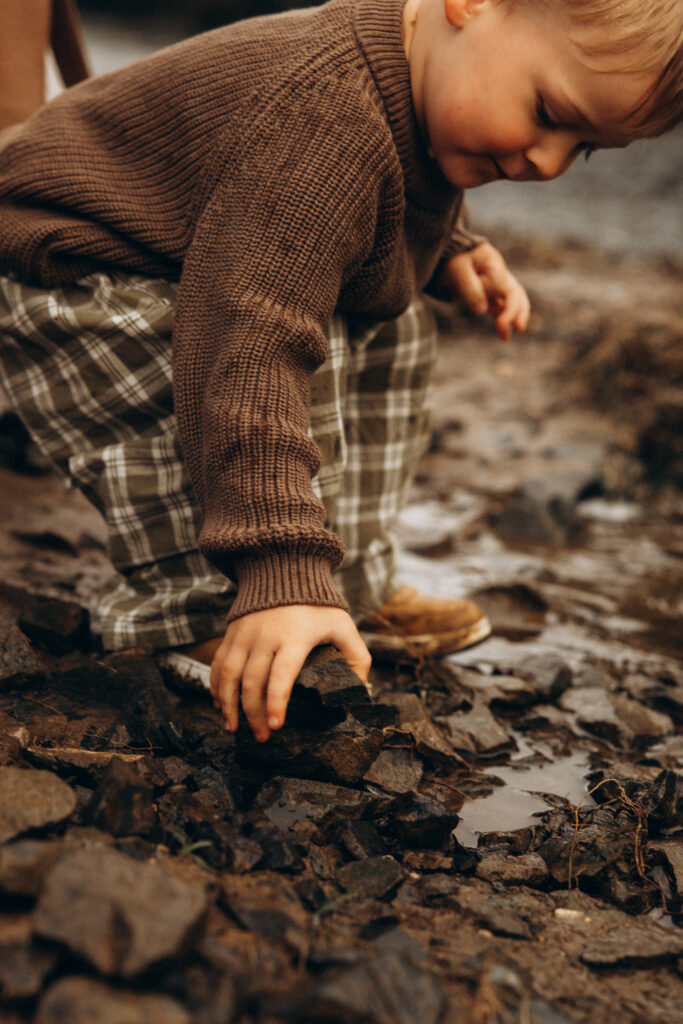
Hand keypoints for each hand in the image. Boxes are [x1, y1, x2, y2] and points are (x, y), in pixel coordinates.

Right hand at [209, 605, 371, 741]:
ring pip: (229, 675)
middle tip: (262, 737)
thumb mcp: (343, 626)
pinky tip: (220, 705)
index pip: (281, 674)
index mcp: (294, 638)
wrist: (285, 570)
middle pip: (252, 682)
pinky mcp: (232, 634)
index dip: (276, 702)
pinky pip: (218, 664)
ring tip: (234, 728)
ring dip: (229, 705)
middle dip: (254, 714)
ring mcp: (245, 635)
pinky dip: (216, 687)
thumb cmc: (318, 605)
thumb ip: (358, 657)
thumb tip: (360, 690)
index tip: (277, 726)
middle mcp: (265, 637)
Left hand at [441, 242, 529, 340]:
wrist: (445, 254)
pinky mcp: (488, 294)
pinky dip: (503, 319)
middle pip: (516, 294)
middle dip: (517, 312)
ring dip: (513, 318)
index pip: (506, 288)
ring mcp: (495, 285)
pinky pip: (500, 307)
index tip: (501, 324)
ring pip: (512, 302)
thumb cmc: (452, 258)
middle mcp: (499, 275)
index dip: (508, 307)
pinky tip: (504, 335)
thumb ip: (470, 287)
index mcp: (494, 265)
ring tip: (506, 337)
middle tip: (518, 328)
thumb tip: (482, 310)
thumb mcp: (457, 269)